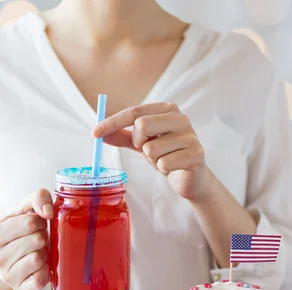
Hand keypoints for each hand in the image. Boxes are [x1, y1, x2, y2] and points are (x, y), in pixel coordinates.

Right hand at [0, 189, 52, 289]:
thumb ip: (37, 198)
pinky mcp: (20, 289)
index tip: (37, 224)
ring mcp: (7, 275)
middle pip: (36, 240)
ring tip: (38, 252)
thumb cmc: (24, 231)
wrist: (15, 259)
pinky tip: (41, 267)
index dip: (40, 221)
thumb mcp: (27, 209)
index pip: (29, 222)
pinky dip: (46, 272)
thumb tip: (48, 211)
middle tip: (38, 239)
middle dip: (43, 237)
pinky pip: (39, 279)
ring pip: (38, 259)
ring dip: (44, 253)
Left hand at [93, 102, 211, 201]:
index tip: (94, 133)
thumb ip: (122, 136)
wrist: (191, 177)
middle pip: (142, 124)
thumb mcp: (141, 143)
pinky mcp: (196, 154)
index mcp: (167, 109)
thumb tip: (98, 133)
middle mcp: (180, 118)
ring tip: (164, 159)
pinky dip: (164, 168)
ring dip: (152, 159)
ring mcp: (190, 135)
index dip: (112, 122)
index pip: (134, 111)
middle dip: (138, 142)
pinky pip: (164, 163)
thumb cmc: (167, 154)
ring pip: (152, 148)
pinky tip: (174, 167)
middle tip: (146, 149)